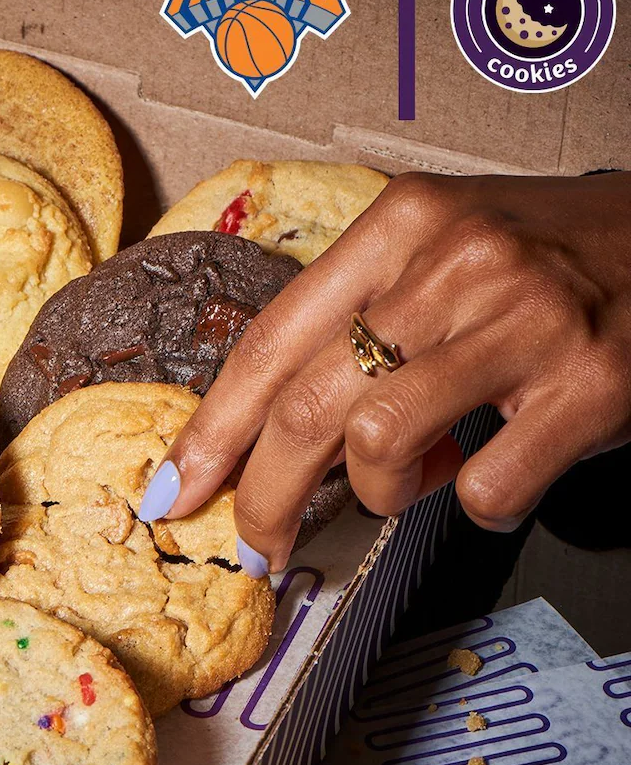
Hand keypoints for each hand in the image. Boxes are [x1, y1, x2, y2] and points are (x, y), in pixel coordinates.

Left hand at [137, 171, 630, 574]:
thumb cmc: (545, 254)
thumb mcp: (438, 253)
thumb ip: (355, 323)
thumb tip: (271, 434)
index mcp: (400, 226)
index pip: (271, 342)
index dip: (211, 429)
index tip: (175, 485)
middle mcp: (456, 263)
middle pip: (307, 405)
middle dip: (266, 494)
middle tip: (260, 538)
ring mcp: (525, 323)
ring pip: (379, 444)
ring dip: (381, 491)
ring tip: (414, 476)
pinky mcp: (589, 385)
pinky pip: (486, 486)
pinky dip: (475, 502)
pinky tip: (493, 469)